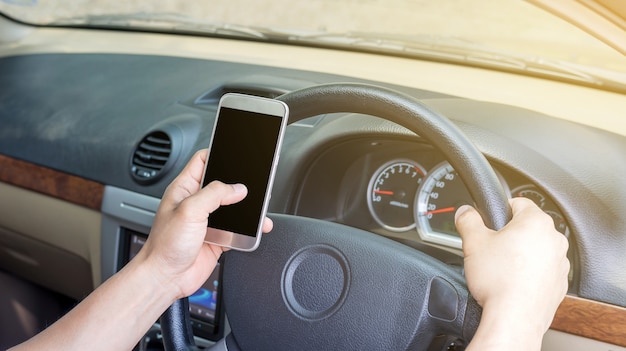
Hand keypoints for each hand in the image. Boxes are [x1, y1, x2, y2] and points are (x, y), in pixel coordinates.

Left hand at [137, 149, 273, 298]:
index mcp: (184, 189)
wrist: (165, 278)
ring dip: (248, 208)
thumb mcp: (189, 210)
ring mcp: (207, 221)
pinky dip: (249, 230)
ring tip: (260, 207)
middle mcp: (196, 203)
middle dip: (240, 183)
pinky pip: (238, 229)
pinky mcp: (217, 238)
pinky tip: (257, 229)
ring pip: (234, 208)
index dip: (219, 154)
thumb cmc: (164, 246)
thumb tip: (237, 188)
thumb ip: (215, 194)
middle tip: (255, 182)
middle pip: (223, 184)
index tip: (236, 154)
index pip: (202, 161)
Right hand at [455, 197, 568, 348]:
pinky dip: (529, 273)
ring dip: (521, 254)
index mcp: (536, 222)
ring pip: (536, 249)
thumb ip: (468, 220)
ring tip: (501, 267)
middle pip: (528, 227)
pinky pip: (542, 270)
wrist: (514, 317)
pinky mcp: (559, 283)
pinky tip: (512, 282)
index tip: (491, 219)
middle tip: (491, 247)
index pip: (518, 202)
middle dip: (509, 234)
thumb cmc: (499, 280)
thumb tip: (465, 212)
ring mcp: (560, 263)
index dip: (500, 209)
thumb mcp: (473, 242)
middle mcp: (554, 239)